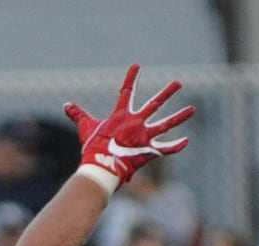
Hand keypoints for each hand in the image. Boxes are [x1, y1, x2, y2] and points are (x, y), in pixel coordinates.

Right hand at [64, 63, 194, 190]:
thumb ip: (78, 115)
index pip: (126, 91)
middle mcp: (136, 123)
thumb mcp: (85, 128)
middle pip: (155, 104)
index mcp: (121, 115)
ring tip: (192, 109)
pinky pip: (165, 149)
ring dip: (180, 116)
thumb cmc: (93, 147)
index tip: (137, 66)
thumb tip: (66, 105)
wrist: (101, 166)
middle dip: (167, 93)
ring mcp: (144, 137)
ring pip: (166, 124)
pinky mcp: (149, 151)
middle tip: (178, 83)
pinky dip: (175, 146)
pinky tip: (186, 141)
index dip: (131, 78)